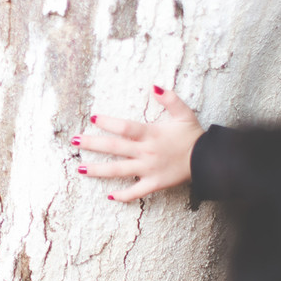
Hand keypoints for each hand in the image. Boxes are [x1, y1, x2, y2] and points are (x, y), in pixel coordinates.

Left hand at [75, 87, 203, 201]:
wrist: (207, 159)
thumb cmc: (192, 135)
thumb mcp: (183, 112)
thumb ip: (169, 98)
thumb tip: (154, 86)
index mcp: (151, 134)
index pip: (125, 128)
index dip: (108, 123)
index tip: (92, 119)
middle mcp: (146, 152)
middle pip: (114, 148)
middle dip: (92, 144)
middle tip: (73, 141)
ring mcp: (148, 169)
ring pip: (118, 171)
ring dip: (98, 170)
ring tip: (80, 169)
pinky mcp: (154, 184)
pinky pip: (136, 192)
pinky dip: (123, 195)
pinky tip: (109, 195)